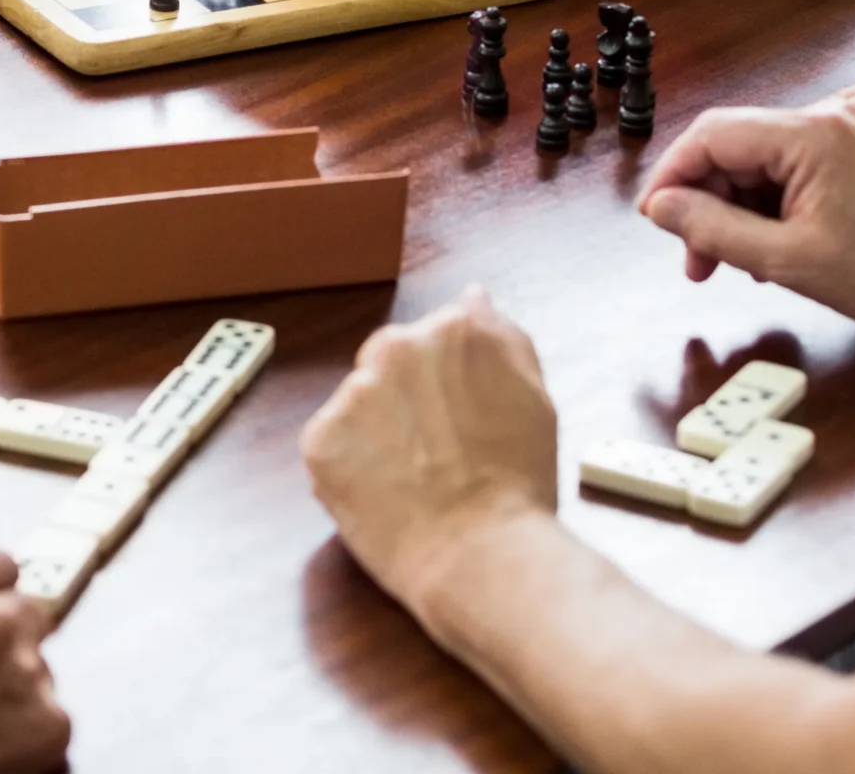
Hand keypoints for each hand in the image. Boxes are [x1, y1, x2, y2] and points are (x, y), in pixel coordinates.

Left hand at [301, 288, 557, 613]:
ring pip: (359, 403)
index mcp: (453, 329)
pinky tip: (386, 495)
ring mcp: (353, 392)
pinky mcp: (320, 439)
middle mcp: (396, 347)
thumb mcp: (534, 395)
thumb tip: (472, 296)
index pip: (436, 338)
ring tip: (414, 480)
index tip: (460, 420)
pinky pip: (333, 443)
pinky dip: (351, 467)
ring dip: (377, 431)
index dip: (448, 383)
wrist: (484, 557)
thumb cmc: (519, 484)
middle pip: (390, 362)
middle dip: (406, 398)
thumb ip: (501, 335)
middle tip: (437, 452)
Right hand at [638, 102, 854, 336]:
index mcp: (808, 136)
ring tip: (723, 262)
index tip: (656, 218)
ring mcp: (836, 136)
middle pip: (730, 146)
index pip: (711, 134)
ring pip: (753, 162)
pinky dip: (761, 207)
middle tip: (692, 257)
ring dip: (729, 208)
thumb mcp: (787, 260)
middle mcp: (821, 122)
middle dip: (701, 199)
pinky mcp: (845, 156)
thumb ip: (714, 229)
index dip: (673, 175)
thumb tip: (661, 208)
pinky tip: (759, 249)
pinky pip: (782, 171)